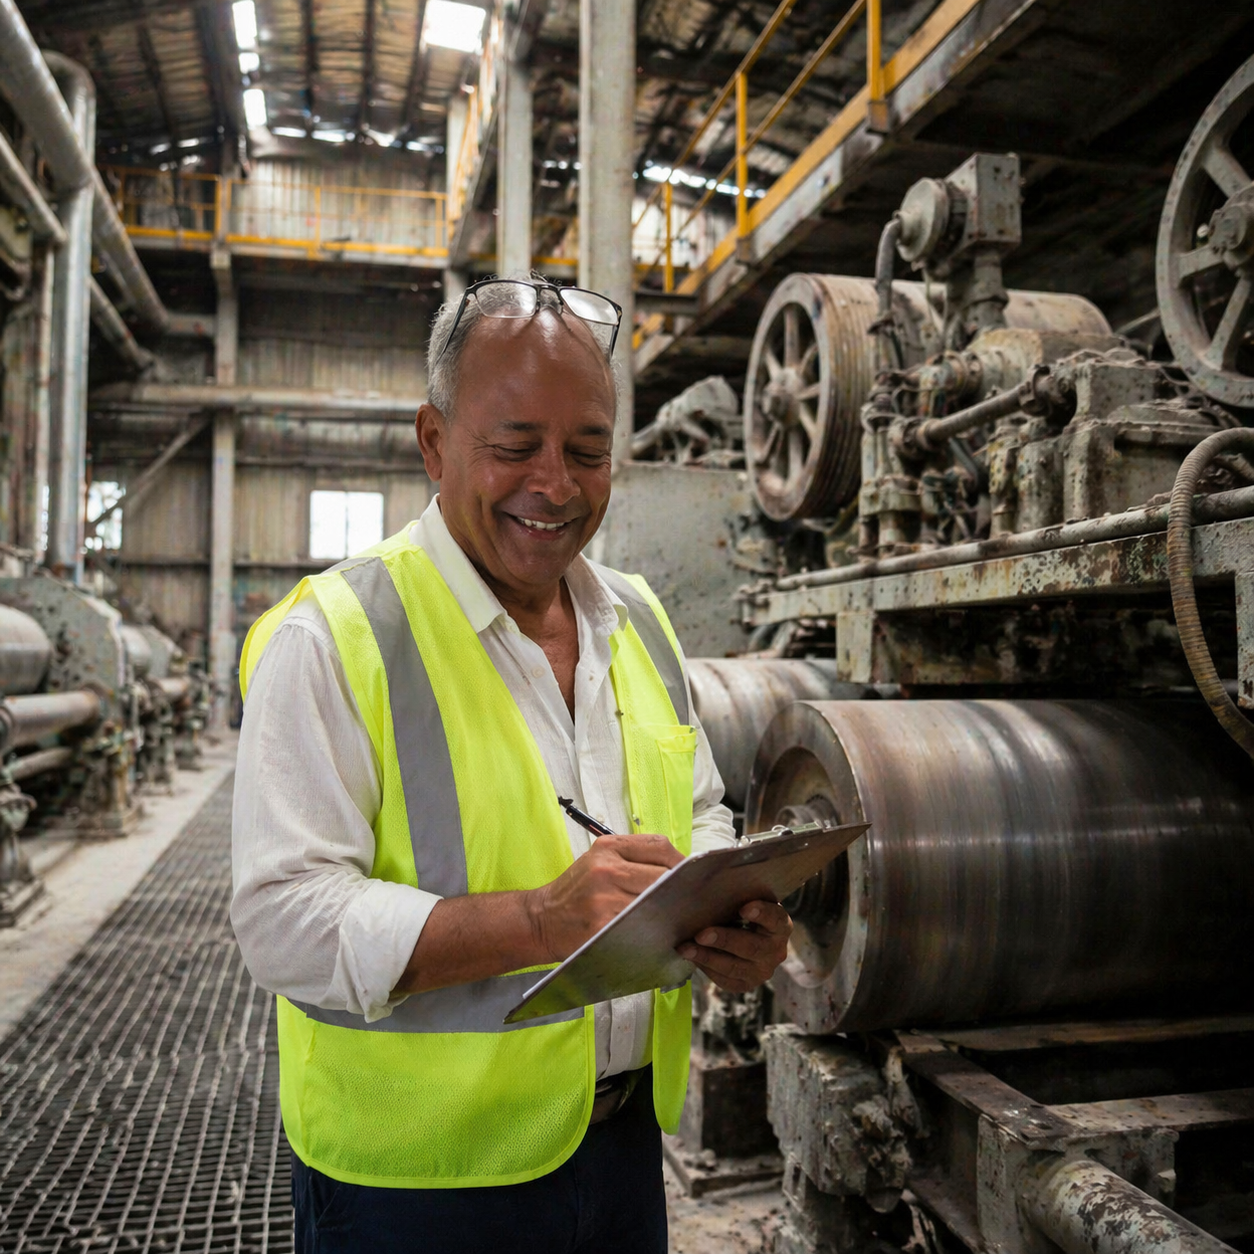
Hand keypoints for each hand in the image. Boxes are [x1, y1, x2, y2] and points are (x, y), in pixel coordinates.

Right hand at [530, 834, 682, 962]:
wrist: (540, 919)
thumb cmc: (574, 892)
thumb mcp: (598, 862)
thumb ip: (633, 860)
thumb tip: (678, 869)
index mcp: (608, 847)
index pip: (659, 846)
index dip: (680, 862)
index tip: (689, 876)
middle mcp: (606, 867)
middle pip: (662, 874)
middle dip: (680, 888)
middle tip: (689, 900)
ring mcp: (605, 897)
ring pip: (655, 901)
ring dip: (670, 910)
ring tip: (676, 916)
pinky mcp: (603, 924)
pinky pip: (641, 924)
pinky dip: (653, 928)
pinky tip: (657, 931)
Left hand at [677, 900, 792, 993]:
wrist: (745, 935)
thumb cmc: (741, 909)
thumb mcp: (745, 899)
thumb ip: (736, 893)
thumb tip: (707, 876)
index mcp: (781, 925)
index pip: (776, 919)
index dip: (761, 913)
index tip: (743, 908)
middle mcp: (776, 951)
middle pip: (752, 947)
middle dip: (724, 940)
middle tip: (701, 934)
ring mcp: (762, 971)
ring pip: (734, 967)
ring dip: (707, 957)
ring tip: (685, 948)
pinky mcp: (746, 984)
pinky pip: (725, 979)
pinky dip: (706, 967)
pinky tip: (691, 956)